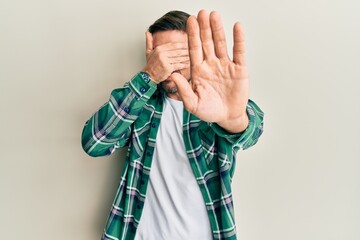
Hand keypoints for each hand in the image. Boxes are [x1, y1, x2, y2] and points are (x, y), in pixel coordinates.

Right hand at [142, 32, 189, 83]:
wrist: (148, 76)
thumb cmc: (150, 65)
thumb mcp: (148, 52)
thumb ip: (149, 42)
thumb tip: (147, 32)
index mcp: (159, 49)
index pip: (173, 45)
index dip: (181, 45)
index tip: (188, 44)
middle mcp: (162, 54)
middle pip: (177, 51)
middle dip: (186, 51)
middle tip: (193, 50)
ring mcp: (165, 61)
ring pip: (178, 58)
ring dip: (186, 57)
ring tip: (193, 57)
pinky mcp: (168, 68)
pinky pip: (178, 65)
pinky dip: (184, 64)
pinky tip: (189, 64)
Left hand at [170, 10, 249, 130]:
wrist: (227, 117)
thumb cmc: (209, 111)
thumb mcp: (193, 103)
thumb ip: (184, 90)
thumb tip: (172, 75)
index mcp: (198, 71)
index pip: (194, 49)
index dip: (192, 35)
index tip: (189, 21)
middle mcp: (211, 65)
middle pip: (206, 42)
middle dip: (203, 28)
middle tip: (201, 12)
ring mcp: (225, 65)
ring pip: (221, 43)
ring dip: (218, 29)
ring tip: (214, 15)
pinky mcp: (239, 69)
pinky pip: (239, 51)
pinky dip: (238, 39)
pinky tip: (236, 27)